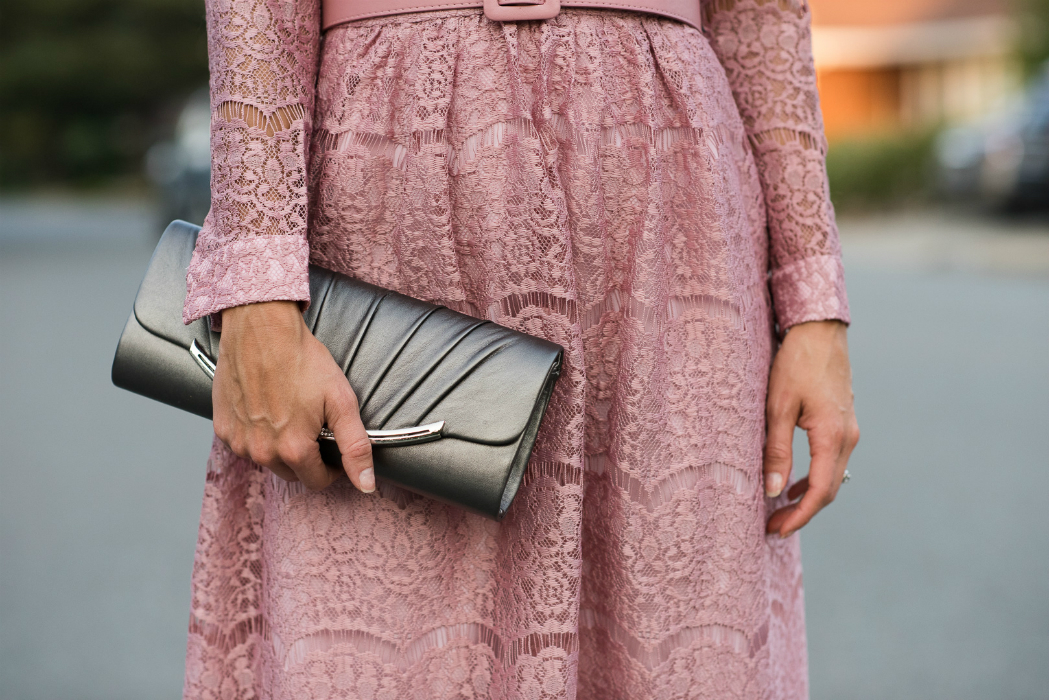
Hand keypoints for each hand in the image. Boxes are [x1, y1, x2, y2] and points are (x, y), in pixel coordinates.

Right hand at [213, 300, 374, 491]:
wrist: (261, 329)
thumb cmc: (302, 360)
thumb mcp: (340, 401)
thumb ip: (355, 447)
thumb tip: (367, 484)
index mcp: (292, 450)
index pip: (317, 481)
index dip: (332, 469)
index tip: (334, 451)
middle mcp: (261, 452)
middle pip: (291, 473)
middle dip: (306, 459)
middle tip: (314, 429)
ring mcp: (238, 441)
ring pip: (267, 460)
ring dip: (280, 448)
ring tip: (291, 416)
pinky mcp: (222, 427)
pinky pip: (244, 443)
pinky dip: (257, 434)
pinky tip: (267, 410)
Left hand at [764, 320, 858, 537]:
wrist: (820, 331)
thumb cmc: (795, 364)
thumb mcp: (778, 407)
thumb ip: (777, 450)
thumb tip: (773, 490)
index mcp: (833, 438)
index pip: (820, 492)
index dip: (799, 516)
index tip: (777, 531)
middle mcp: (848, 438)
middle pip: (829, 490)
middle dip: (802, 512)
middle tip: (773, 526)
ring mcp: (850, 430)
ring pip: (832, 476)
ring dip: (809, 496)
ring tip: (780, 509)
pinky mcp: (844, 422)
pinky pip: (832, 461)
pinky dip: (815, 477)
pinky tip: (795, 482)